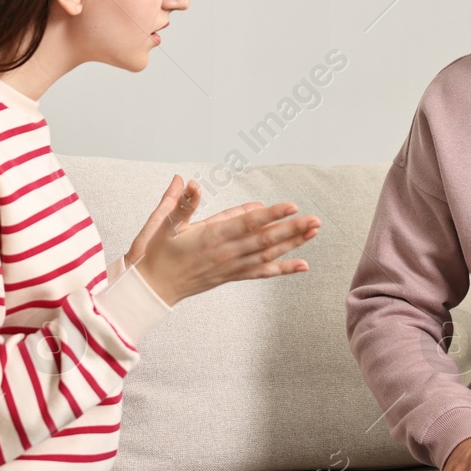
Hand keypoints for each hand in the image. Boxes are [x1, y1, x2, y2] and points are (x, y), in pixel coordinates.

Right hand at [128, 175, 319, 307]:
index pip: (247, 223)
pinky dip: (283, 269)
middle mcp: (226, 253)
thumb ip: (182, 203)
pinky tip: (302, 265)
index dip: (271, 215)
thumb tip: (192, 183)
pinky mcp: (233, 276)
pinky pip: (262, 273)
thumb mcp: (165, 224)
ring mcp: (231, 266)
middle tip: (316, 220)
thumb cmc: (159, 252)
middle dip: (291, 229)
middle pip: (265, 240)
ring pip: (268, 255)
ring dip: (293, 244)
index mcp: (211, 237)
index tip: (292, 206)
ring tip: (314, 232)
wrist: (154, 288)